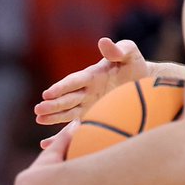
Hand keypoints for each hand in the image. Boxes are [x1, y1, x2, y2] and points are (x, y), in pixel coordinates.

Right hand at [34, 37, 148, 129]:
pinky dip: (61, 135)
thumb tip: (104, 41)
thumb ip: (118, 49)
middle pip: (68, 98)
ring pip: (68, 112)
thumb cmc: (134, 64)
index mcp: (92, 75)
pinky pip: (76, 126)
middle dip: (53, 104)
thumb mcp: (129, 53)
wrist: (145, 80)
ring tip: (39, 119)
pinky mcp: (94, 116)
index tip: (48, 93)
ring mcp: (89, 105)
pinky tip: (46, 143)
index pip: (75, 81)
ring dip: (54, 117)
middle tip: (39, 109)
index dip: (62, 87)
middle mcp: (86, 91)